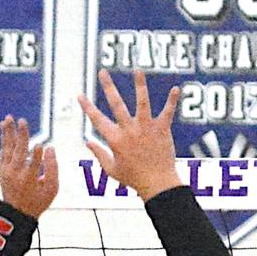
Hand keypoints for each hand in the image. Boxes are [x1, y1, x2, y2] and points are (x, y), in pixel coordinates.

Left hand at [0, 117, 58, 218]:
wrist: (16, 212)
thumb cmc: (37, 200)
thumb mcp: (51, 189)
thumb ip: (52, 168)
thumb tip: (50, 149)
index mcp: (29, 180)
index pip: (34, 165)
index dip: (39, 155)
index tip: (42, 145)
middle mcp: (16, 174)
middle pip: (19, 151)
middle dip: (21, 135)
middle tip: (22, 121)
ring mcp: (7, 171)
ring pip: (8, 148)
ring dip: (7, 132)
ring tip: (7, 119)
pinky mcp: (2, 169)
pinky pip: (3, 151)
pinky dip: (4, 140)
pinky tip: (4, 130)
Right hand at [78, 69, 181, 201]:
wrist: (157, 184)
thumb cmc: (133, 179)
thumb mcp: (111, 169)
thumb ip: (99, 154)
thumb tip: (88, 142)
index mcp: (115, 139)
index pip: (97, 119)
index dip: (87, 106)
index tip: (80, 95)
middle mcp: (129, 130)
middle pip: (116, 104)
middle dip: (108, 87)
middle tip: (103, 72)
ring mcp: (146, 129)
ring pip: (142, 103)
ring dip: (140, 86)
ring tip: (137, 71)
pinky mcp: (162, 130)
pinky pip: (167, 113)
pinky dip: (172, 101)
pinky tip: (176, 89)